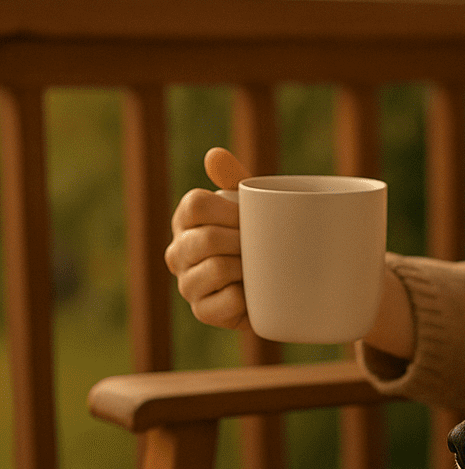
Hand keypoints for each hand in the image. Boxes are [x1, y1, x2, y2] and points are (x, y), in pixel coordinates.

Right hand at [166, 147, 251, 329]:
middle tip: (262, 248)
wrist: (282, 286)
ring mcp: (187, 284)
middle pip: (208, 238)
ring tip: (258, 270)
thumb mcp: (253, 208)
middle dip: (243, 242)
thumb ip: (235, 180)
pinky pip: (228, 301)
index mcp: (186, 220)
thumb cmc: (262, 240)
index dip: (231, 211)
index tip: (251, 219)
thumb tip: (214, 155)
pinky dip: (248, 298)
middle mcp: (178, 252)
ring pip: (217, 269)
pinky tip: (254, 294)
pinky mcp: (203, 312)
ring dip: (247, 269)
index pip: (196, 205)